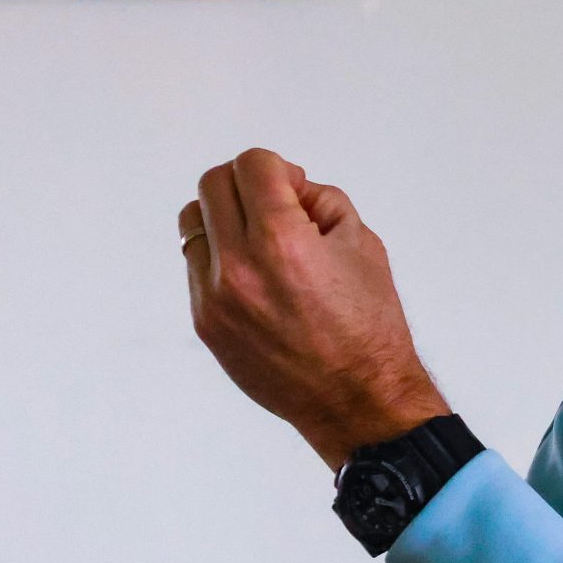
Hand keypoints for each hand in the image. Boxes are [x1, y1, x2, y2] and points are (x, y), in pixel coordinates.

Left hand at [180, 148, 445, 467]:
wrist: (357, 398)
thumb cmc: (368, 325)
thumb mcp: (362, 244)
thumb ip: (321, 201)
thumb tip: (289, 188)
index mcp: (282, 240)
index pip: (252, 165)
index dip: (280, 168)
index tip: (295, 187)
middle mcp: (239, 266)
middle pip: (213, 184)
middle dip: (248, 183)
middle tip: (277, 205)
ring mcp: (214, 297)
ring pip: (193, 222)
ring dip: (224, 216)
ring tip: (260, 239)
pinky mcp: (205, 322)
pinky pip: (197, 266)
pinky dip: (222, 256)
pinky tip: (258, 277)